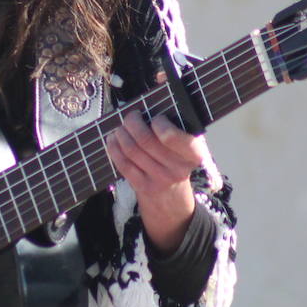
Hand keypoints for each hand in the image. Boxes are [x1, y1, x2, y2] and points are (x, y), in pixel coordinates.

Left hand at [105, 108, 209, 253]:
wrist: (172, 198)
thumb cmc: (177, 162)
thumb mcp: (186, 148)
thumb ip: (176, 130)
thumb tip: (149, 109)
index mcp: (193, 154)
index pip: (171, 136)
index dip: (159, 123)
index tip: (155, 118)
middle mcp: (177, 169)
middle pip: (145, 140)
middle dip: (133, 122)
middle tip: (131, 116)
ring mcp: (158, 179)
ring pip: (131, 150)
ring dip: (121, 133)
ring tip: (121, 127)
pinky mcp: (142, 186)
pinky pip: (123, 163)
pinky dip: (114, 147)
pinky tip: (113, 139)